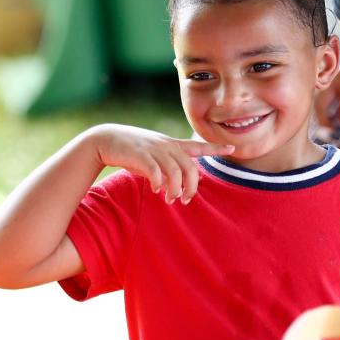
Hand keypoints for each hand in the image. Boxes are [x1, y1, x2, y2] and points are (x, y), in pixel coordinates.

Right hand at [90, 124, 233, 204]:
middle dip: (191, 186)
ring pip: (175, 171)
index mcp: (172, 145)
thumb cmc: (134, 152)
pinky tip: (156, 191)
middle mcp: (167, 146)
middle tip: (185, 200)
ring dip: (175, 189)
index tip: (232, 148)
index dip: (215, 148)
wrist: (107, 140)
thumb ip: (167, 170)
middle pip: (190, 167)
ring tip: (170, 199)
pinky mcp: (140, 156)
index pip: (199, 146)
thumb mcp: (155, 158)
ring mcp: (154, 150)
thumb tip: (175, 188)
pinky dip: (158, 183)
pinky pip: (155, 171)